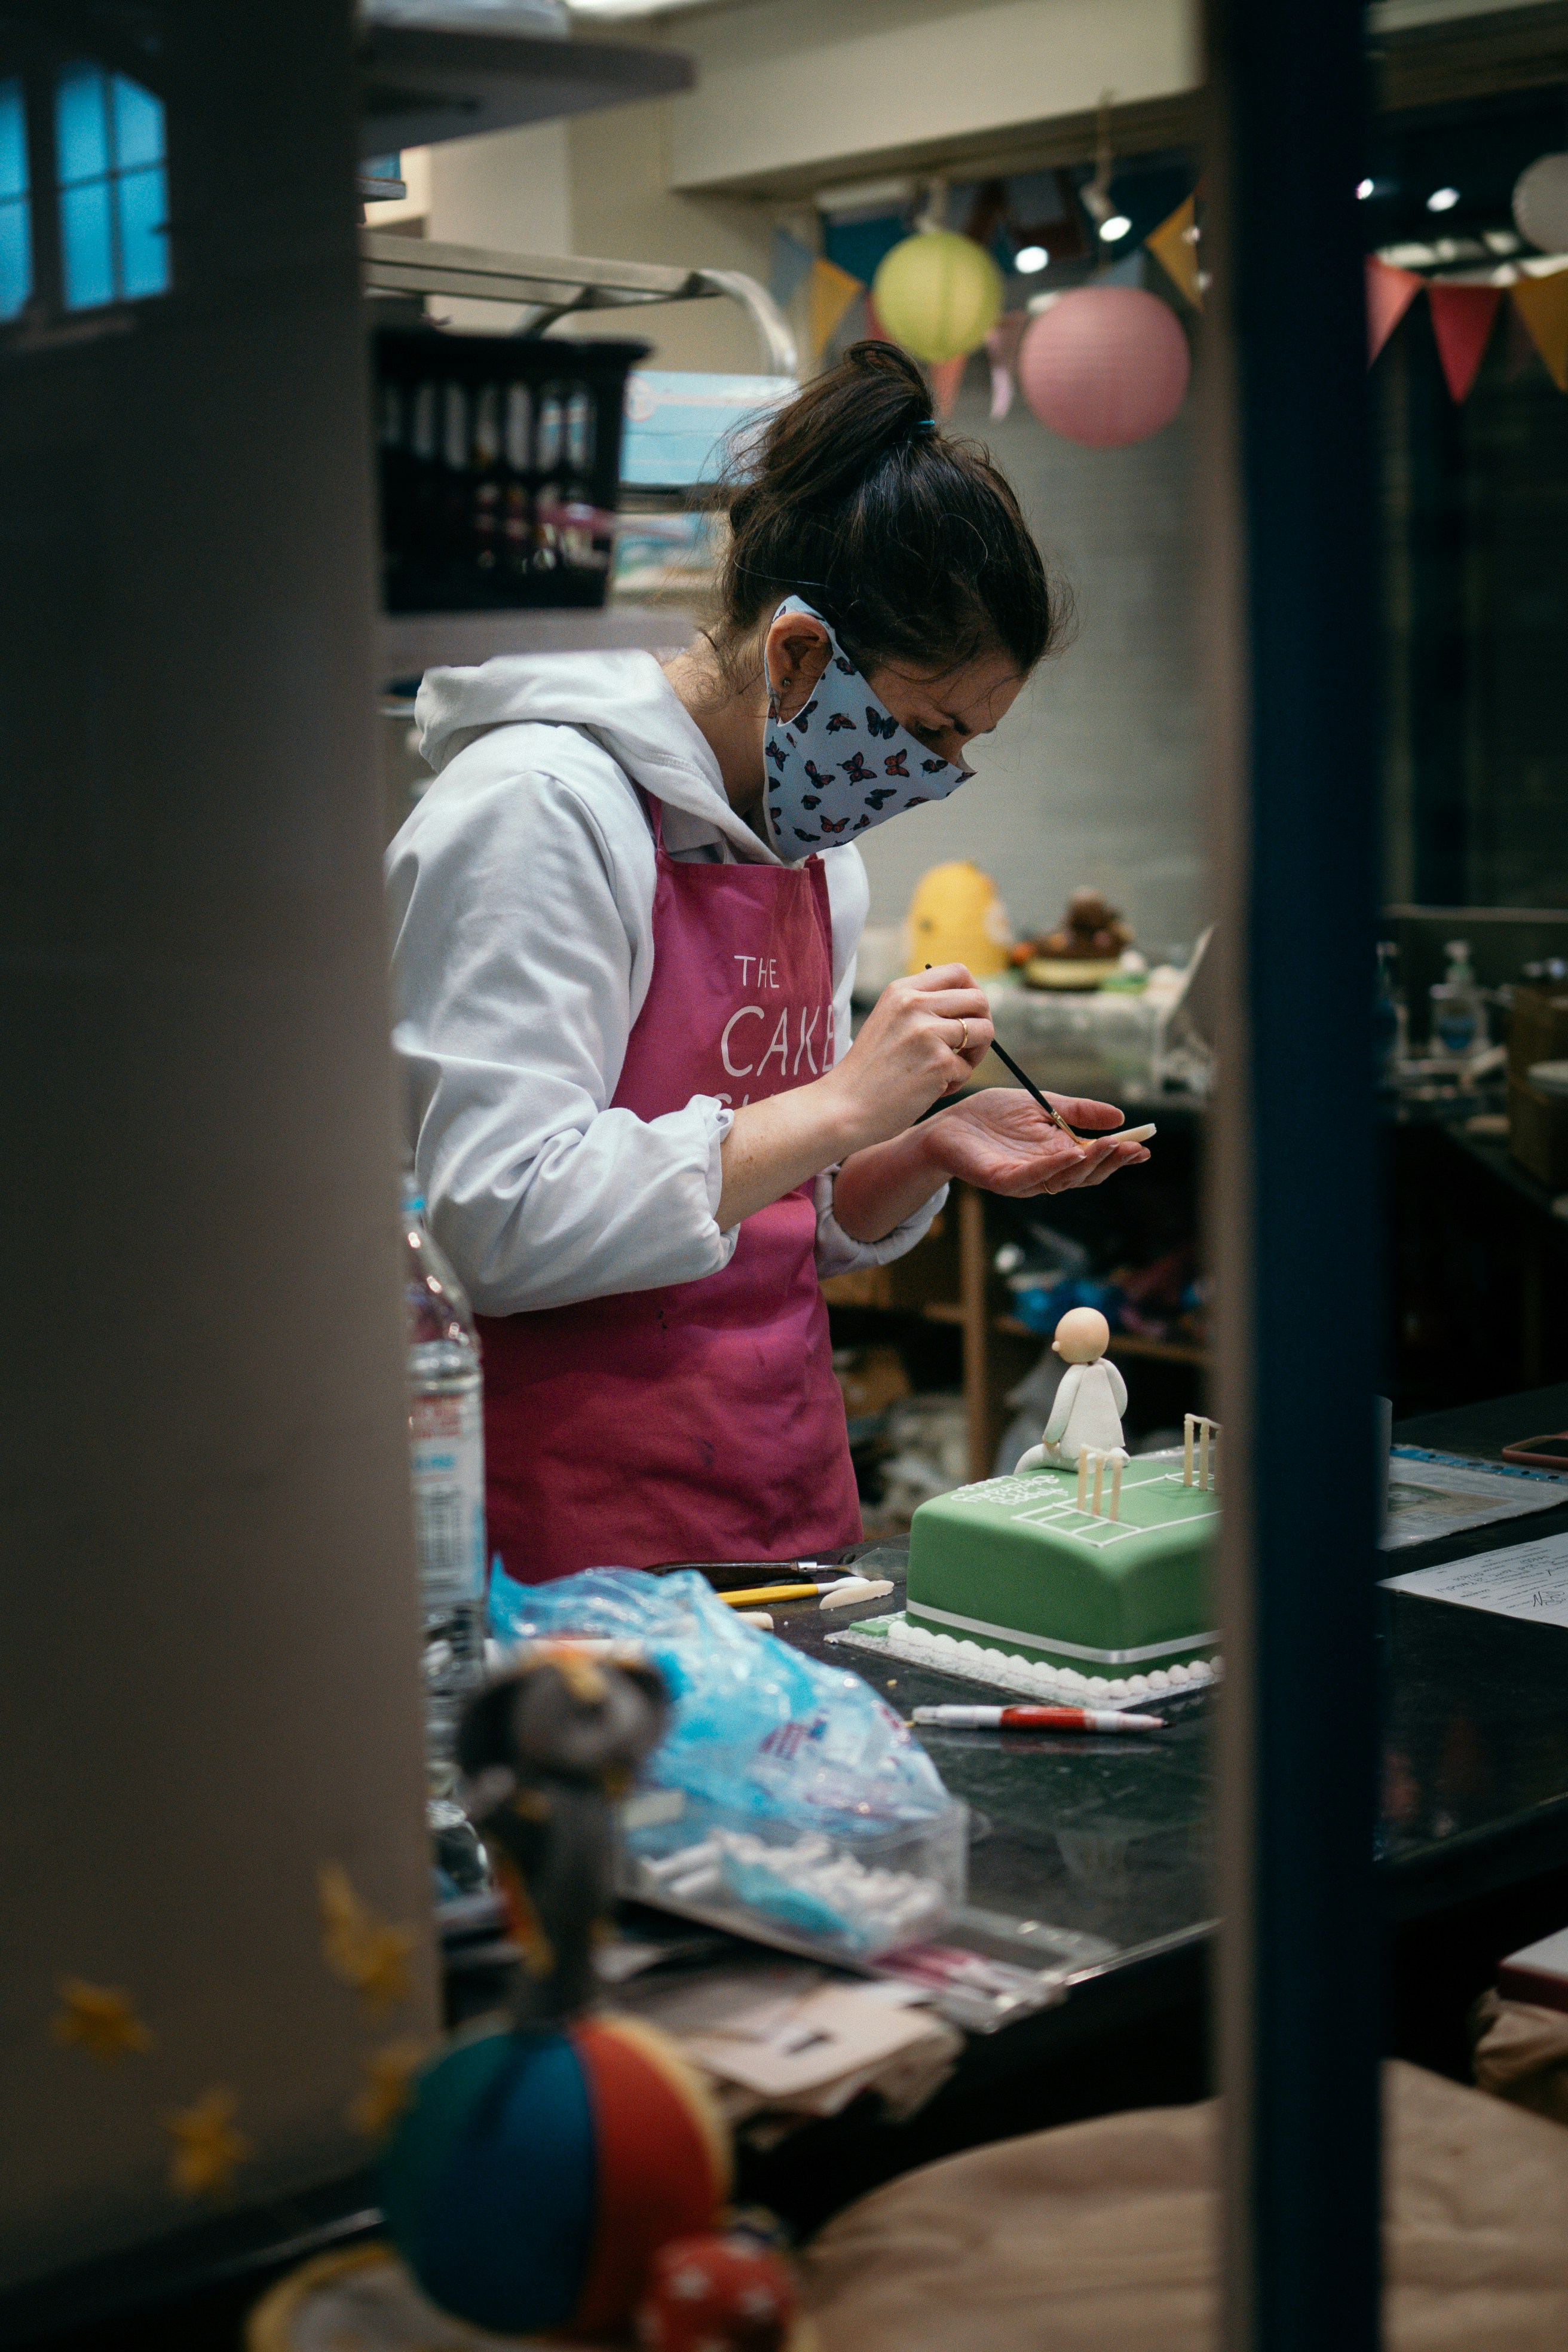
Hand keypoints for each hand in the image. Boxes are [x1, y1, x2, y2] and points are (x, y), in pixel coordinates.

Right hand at [818, 964, 994, 1154]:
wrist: (843, 1107)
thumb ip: (921, 1007)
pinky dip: (955, 1083)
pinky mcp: (938, 1062)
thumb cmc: (869, 1072)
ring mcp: (927, 1032)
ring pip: (984, 1031)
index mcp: (902, 991)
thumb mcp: (889, 1022)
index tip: (969, 1014)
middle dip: (982, 1024)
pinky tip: (931, 1090)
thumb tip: (973, 1004)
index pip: (958, 972)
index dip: (973, 992)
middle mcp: (915, 1004)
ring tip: (951, 1070)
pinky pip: (968, 1068)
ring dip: (975, 1054)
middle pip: (979, 999)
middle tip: (967, 1048)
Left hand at [919, 1086, 1150, 1195]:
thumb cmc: (991, 1116)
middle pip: (1085, 1174)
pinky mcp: (1002, 1181)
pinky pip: (1032, 1177)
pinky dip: (1054, 1166)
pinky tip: (1073, 1153)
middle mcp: (1045, 1172)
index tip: (1144, 1145)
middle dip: (1111, 1161)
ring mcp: (1024, 1179)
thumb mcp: (1041, 1105)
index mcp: (1057, 1155)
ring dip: (1089, 1163)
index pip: (1095, 1160)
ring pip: (1064, 1178)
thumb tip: (1120, 1117)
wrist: (947, 1123)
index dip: (1120, 1155)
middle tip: (1133, 1147)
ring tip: (1110, 1145)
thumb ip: (1077, 1112)